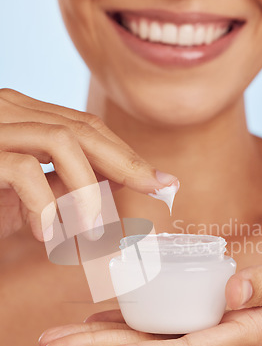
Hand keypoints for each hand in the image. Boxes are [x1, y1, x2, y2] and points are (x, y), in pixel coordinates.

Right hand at [0, 89, 176, 240]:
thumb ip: (66, 184)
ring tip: (93, 229)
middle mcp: (9, 111)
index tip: (162, 181)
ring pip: (61, 141)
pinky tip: (47, 234)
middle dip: (127, 162)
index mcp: (24, 117)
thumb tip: (120, 185)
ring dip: (87, 189)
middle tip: (158, 191)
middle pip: (83, 129)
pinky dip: (44, 205)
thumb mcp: (31, 196)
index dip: (127, 154)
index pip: (87, 128)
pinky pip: (22, 171)